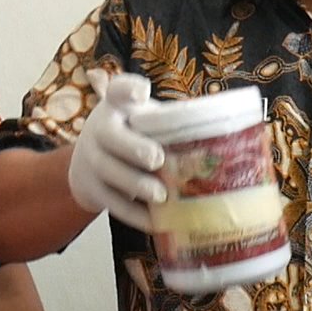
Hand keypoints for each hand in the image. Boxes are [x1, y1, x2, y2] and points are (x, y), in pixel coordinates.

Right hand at [67, 70, 166, 232]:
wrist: (89, 162)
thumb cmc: (132, 135)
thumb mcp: (145, 119)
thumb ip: (171, 123)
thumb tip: (222, 138)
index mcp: (117, 106)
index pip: (117, 89)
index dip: (128, 89)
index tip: (142, 92)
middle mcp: (99, 129)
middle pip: (110, 137)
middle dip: (133, 148)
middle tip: (157, 159)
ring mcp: (91, 161)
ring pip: (109, 172)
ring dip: (136, 184)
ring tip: (162, 195)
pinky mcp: (93, 190)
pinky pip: (113, 204)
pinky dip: (135, 215)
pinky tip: (157, 221)